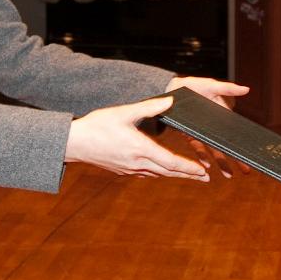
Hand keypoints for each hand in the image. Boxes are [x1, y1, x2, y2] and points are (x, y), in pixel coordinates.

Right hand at [67, 96, 208, 180]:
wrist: (75, 143)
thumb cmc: (98, 125)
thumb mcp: (124, 112)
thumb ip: (149, 107)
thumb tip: (171, 100)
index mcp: (140, 148)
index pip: (170, 162)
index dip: (188, 168)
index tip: (203, 171)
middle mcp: (137, 162)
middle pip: (168, 172)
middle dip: (188, 175)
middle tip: (205, 178)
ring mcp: (129, 169)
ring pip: (158, 174)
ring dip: (175, 174)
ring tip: (189, 175)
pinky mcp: (122, 170)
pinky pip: (146, 174)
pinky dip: (159, 172)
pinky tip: (163, 170)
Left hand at [165, 76, 252, 177]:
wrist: (171, 89)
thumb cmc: (193, 86)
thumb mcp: (212, 85)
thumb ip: (228, 88)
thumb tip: (246, 89)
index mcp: (222, 115)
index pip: (234, 133)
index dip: (242, 144)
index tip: (251, 155)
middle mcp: (213, 127)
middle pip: (226, 144)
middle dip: (236, 159)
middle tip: (246, 170)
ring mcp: (202, 132)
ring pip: (213, 149)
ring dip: (220, 162)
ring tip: (228, 174)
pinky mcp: (190, 134)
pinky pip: (198, 147)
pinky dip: (202, 156)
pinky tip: (206, 165)